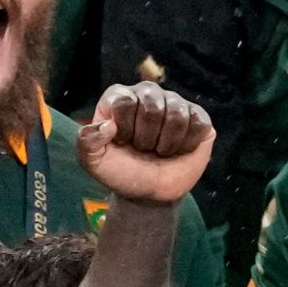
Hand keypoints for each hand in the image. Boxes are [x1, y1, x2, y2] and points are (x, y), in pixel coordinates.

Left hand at [77, 82, 213, 203]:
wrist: (150, 192)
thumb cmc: (121, 172)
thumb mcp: (93, 161)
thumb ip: (87, 141)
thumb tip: (108, 125)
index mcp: (120, 97)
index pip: (126, 101)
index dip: (125, 128)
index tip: (122, 143)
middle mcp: (149, 94)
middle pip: (153, 106)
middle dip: (147, 138)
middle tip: (144, 149)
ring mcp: (176, 104)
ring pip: (177, 114)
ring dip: (167, 143)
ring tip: (161, 150)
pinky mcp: (200, 117)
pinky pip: (199, 123)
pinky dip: (188, 144)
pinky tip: (180, 150)